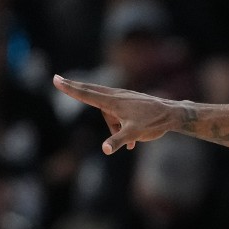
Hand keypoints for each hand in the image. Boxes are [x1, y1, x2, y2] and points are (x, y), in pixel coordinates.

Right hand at [53, 75, 179, 154]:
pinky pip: (118, 115)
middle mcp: (116, 96)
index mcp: (113, 101)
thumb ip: (118, 140)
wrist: (173, 115)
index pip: (86, 94)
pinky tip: (133, 144)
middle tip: (59, 80)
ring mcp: (124, 98)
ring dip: (114, 129)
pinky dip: (121, 128)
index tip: (56, 79)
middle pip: (91, 92)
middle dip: (76, 89)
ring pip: (108, 112)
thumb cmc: (153, 122)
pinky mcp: (131, 103)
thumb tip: (105, 150)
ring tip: (131, 143)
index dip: (70, 89)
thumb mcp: (134, 133)